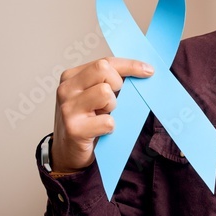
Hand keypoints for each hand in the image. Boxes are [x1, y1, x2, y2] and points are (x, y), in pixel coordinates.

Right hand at [51, 57, 153, 171]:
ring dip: (112, 107)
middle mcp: (66, 89)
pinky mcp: (74, 129)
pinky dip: (110, 127)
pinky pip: (107, 121)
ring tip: (102, 115)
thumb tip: (142, 71)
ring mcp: (68, 109)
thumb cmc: (86, 122)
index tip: (148, 70)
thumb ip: (109, 81)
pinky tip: (100, 131)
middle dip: (117, 84)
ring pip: (105, 92)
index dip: (130, 65)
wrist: (68, 152)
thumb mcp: (93, 96)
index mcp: (71, 77)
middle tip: (113, 101)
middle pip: (103, 69)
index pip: (105, 62)